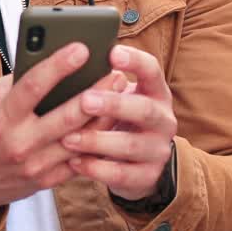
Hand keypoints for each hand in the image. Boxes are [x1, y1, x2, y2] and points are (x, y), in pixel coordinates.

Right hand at [0, 43, 101, 214]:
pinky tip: (110, 122)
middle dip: (95, 91)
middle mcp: (19, 143)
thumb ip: (13, 82)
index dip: (59, 65)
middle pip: (66, 116)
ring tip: (119, 92)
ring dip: (104, 115)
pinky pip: (80, 160)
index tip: (81, 48)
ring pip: (80, 139)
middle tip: (114, 71)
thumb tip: (46, 59)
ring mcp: (35, 165)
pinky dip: (97, 140)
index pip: (33, 87)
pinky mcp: (47, 180)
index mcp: (0, 118)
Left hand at [62, 45, 177, 202]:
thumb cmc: (121, 118)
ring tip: (68, 138)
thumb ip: (103, 83)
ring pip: (130, 145)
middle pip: (145, 109)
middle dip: (114, 105)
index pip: (152, 70)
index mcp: (156, 92)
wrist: (140, 162)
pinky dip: (96, 168)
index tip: (112, 53)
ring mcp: (158, 150)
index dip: (135, 61)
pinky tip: (74, 161)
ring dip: (97, 140)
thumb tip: (68, 59)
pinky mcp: (148, 176)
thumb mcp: (119, 97)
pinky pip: (122, 174)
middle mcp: (163, 120)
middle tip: (84, 100)